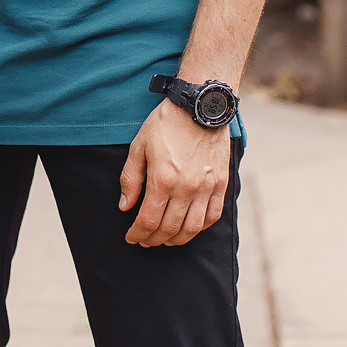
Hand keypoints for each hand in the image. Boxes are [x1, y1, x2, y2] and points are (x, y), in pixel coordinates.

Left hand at [119, 100, 229, 246]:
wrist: (199, 105)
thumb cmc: (166, 123)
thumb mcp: (139, 146)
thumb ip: (131, 179)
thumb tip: (125, 206)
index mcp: (162, 180)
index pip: (148, 221)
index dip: (137, 234)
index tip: (131, 237)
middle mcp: (186, 188)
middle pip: (169, 229)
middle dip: (153, 240)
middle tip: (145, 240)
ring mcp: (206, 187)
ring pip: (192, 228)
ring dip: (176, 240)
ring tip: (166, 239)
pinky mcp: (221, 183)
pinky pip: (212, 215)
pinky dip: (200, 228)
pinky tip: (189, 227)